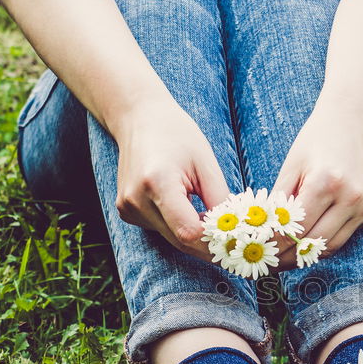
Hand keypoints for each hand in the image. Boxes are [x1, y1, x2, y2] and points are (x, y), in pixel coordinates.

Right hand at [112, 98, 229, 260]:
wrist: (139, 119)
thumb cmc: (176, 134)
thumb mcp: (206, 163)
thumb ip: (220, 200)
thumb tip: (234, 231)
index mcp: (157, 182)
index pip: (188, 231)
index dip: (214, 241)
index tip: (236, 240)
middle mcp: (136, 200)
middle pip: (180, 240)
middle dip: (209, 244)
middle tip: (233, 241)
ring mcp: (128, 208)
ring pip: (172, 238)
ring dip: (195, 234)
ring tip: (209, 215)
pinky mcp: (127, 212)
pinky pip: (161, 230)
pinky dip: (179, 226)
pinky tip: (185, 206)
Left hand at [272, 102, 362, 268]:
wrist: (353, 121)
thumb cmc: (315, 140)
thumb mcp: (291, 165)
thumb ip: (279, 201)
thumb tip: (262, 234)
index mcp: (326, 182)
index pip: (295, 227)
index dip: (274, 245)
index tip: (257, 253)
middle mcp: (351, 196)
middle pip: (314, 242)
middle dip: (288, 257)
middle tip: (268, 265)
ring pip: (332, 245)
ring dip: (308, 255)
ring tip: (285, 260)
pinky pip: (345, 235)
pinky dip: (325, 242)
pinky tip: (307, 244)